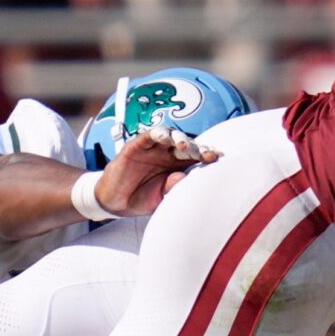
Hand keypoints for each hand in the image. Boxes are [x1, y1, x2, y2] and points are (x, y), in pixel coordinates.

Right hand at [96, 129, 217, 216]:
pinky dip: (156, 133)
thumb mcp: (161, 198)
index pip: (196, 156)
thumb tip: (181, 178)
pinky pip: (147, 135)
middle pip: (186, 145)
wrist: (116, 202)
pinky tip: (164, 137)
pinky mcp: (136, 146)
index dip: (207, 154)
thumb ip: (171, 189)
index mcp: (179, 165)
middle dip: (197, 148)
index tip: (218, 158)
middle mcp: (168, 153)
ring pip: (170, 136)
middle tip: (205, 155)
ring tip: (184, 147)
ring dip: (179, 139)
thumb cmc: (142, 198)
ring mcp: (153, 148)